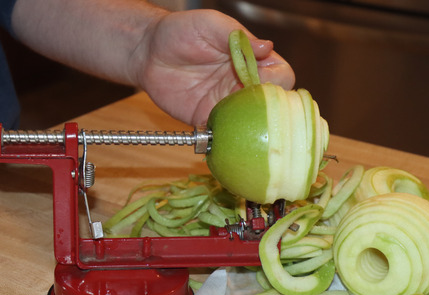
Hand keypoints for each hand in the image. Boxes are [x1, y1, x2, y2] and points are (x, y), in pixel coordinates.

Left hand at [132, 9, 294, 125]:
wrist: (147, 52)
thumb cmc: (179, 31)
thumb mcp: (209, 24)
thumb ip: (237, 35)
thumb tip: (266, 47)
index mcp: (252, 60)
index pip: (281, 75)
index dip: (276, 80)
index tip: (259, 78)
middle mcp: (243, 84)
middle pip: (272, 104)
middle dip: (265, 107)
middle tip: (243, 100)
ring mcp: (226, 103)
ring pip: (251, 122)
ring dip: (246, 124)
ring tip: (229, 115)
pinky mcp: (207, 118)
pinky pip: (224, 133)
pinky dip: (225, 135)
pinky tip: (217, 129)